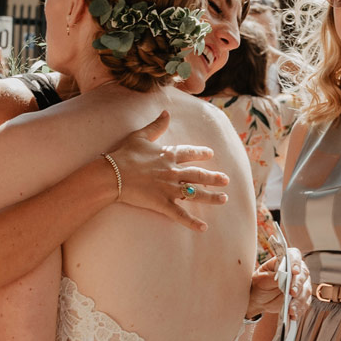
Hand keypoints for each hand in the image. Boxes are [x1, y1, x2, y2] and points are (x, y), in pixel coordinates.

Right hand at [108, 111, 231, 231]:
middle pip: (199, 175)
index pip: (189, 153)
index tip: (210, 154)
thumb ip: (156, 125)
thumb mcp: (140, 136)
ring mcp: (169, 189)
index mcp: (168, 155)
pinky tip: (204, 228)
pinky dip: (192, 222)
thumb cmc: (124, 155)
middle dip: (214, 178)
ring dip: (211, 197)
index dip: (201, 153)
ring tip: (224, 199)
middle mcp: (173, 172)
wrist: (114, 174)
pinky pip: (180, 214)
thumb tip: (166, 111)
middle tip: (226, 180)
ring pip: (196, 194)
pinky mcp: (162, 203)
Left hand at [245, 246, 309, 319]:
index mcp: (285, 261)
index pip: (294, 256)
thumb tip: (283, 276)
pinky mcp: (302, 297)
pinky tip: (293, 314)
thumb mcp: (261, 279)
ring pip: (305, 290)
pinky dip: (299, 309)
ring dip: (299, 300)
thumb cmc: (259, 284)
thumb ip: (272, 277)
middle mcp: (296, 271)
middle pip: (303, 274)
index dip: (296, 262)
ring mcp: (301, 285)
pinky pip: (304, 303)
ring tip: (290, 309)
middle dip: (298, 284)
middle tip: (292, 293)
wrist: (258, 299)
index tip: (294, 271)